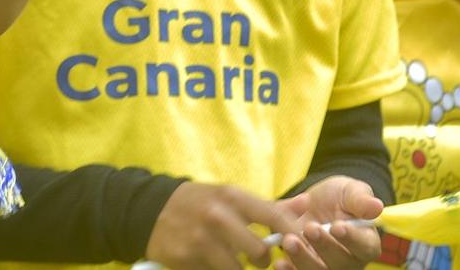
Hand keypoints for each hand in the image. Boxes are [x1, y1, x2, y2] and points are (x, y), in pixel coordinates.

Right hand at [145, 180, 298, 269]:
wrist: (152, 210)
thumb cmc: (202, 203)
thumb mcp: (233, 198)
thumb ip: (271, 206)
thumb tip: (308, 203)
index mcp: (233, 197)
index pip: (273, 216)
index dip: (292, 235)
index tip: (299, 246)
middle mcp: (218, 217)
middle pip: (259, 253)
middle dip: (262, 261)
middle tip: (257, 258)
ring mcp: (201, 240)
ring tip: (232, 260)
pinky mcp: (186, 259)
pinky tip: (212, 262)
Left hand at [275, 177, 382, 269]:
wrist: (312, 204)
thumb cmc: (338, 198)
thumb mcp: (350, 191)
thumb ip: (361, 200)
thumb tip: (377, 207)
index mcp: (366, 244)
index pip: (364, 247)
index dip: (352, 239)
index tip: (337, 226)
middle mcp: (348, 262)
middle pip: (340, 264)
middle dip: (324, 246)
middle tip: (310, 227)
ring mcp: (326, 269)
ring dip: (303, 259)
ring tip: (289, 240)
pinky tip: (280, 263)